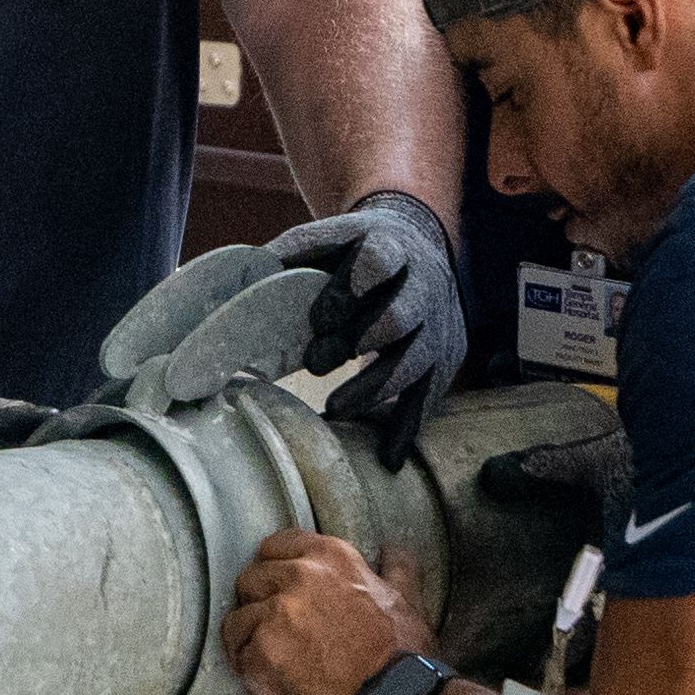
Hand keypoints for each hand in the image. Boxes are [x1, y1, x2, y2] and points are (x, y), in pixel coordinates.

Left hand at [225, 527, 429, 694]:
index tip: (278, 595)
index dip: (272, 571)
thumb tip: (394, 550)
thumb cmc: (404, 654)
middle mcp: (300, 574)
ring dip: (249, 646)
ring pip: (237, 620)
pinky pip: (239, 656)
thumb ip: (395, 571)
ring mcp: (279, 609)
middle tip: (273, 637)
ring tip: (268, 670)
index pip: (276, 546)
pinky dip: (252, 678)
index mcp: (331, 556)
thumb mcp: (406, 601)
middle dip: (256, 608)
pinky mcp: (265, 647)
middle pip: (250, 580)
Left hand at [261, 186, 471, 448]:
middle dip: (358, 341)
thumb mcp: (335, 236)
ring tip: (335, 408)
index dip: (349, 289)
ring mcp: (438, 325)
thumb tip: (250, 269)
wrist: (420, 244)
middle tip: (313, 362)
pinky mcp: (445, 359)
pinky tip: (387, 458)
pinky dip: (407, 427)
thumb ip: (297, 249)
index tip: (319, 318)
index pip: (379, 261)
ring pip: (416, 361)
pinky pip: (430, 396)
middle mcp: (424, 286)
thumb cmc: (360, 248)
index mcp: (393, 248)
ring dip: (375, 388)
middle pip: (400, 317)